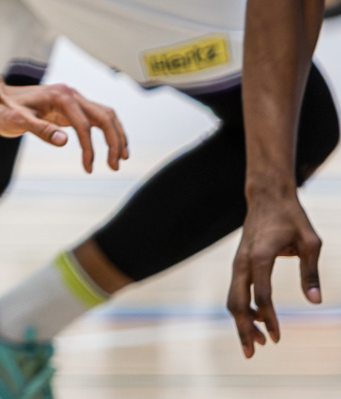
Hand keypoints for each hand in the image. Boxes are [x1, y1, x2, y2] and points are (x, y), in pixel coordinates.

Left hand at [0, 82, 128, 172]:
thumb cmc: (3, 110)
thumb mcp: (17, 122)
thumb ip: (40, 130)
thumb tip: (65, 141)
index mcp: (61, 97)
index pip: (84, 126)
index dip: (90, 149)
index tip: (88, 168)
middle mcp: (71, 95)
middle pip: (104, 117)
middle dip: (114, 141)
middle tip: (115, 166)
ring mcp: (72, 99)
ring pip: (105, 115)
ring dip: (116, 135)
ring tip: (120, 158)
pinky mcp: (70, 106)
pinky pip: (96, 117)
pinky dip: (107, 131)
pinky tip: (110, 146)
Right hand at [228, 189, 322, 357]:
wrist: (267, 196)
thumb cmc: (291, 218)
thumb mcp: (310, 242)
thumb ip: (310, 271)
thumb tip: (315, 300)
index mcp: (260, 257)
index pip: (261, 296)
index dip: (269, 319)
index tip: (277, 338)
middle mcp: (243, 262)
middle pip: (236, 302)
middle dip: (243, 329)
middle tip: (253, 353)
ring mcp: (238, 263)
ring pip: (233, 298)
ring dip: (242, 322)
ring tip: (258, 343)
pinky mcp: (240, 263)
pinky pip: (236, 290)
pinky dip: (243, 308)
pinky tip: (257, 320)